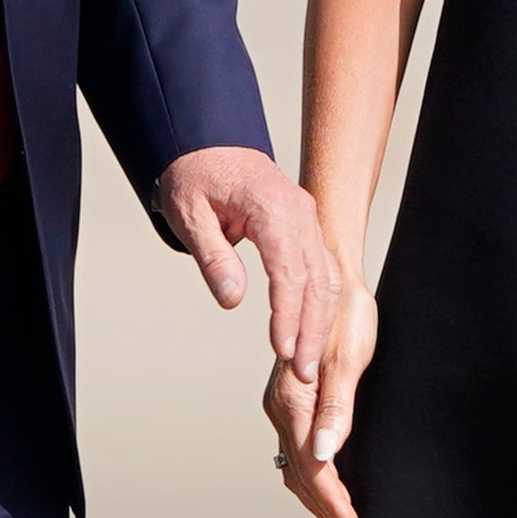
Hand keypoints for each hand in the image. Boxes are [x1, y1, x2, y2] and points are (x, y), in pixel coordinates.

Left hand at [160, 144, 337, 391]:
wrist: (208, 144)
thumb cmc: (195, 176)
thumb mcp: (190, 214)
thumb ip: (213, 257)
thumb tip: (232, 300)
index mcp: (272, 208)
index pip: (289, 271)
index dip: (288, 314)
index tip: (284, 350)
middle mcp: (299, 214)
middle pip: (317, 280)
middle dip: (312, 329)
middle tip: (304, 373)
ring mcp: (307, 220)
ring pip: (326, 278)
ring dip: (320, 322)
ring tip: (308, 363)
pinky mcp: (305, 228)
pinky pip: (321, 269)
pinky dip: (320, 304)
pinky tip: (312, 333)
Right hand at [266, 279, 377, 517]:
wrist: (326, 273)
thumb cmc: (345, 312)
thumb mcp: (348, 358)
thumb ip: (337, 409)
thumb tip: (326, 455)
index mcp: (295, 402)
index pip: (316, 473)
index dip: (338, 510)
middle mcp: (282, 409)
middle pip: (303, 481)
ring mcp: (283, 408)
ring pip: (297, 471)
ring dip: (322, 505)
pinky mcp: (290, 403)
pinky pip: (298, 454)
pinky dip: (315, 483)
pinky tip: (330, 493)